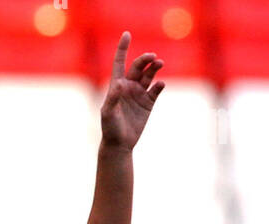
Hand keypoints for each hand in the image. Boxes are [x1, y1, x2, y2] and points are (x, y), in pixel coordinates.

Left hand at [100, 31, 164, 150]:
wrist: (119, 144)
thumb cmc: (110, 128)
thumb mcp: (108, 113)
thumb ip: (113, 98)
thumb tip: (119, 83)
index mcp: (117, 85)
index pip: (120, 62)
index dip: (123, 48)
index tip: (127, 34)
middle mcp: (129, 86)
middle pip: (138, 67)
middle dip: (145, 60)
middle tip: (153, 57)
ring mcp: (139, 94)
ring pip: (149, 75)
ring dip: (154, 68)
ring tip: (160, 63)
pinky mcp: (148, 103)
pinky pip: (155, 90)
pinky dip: (159, 85)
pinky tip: (160, 84)